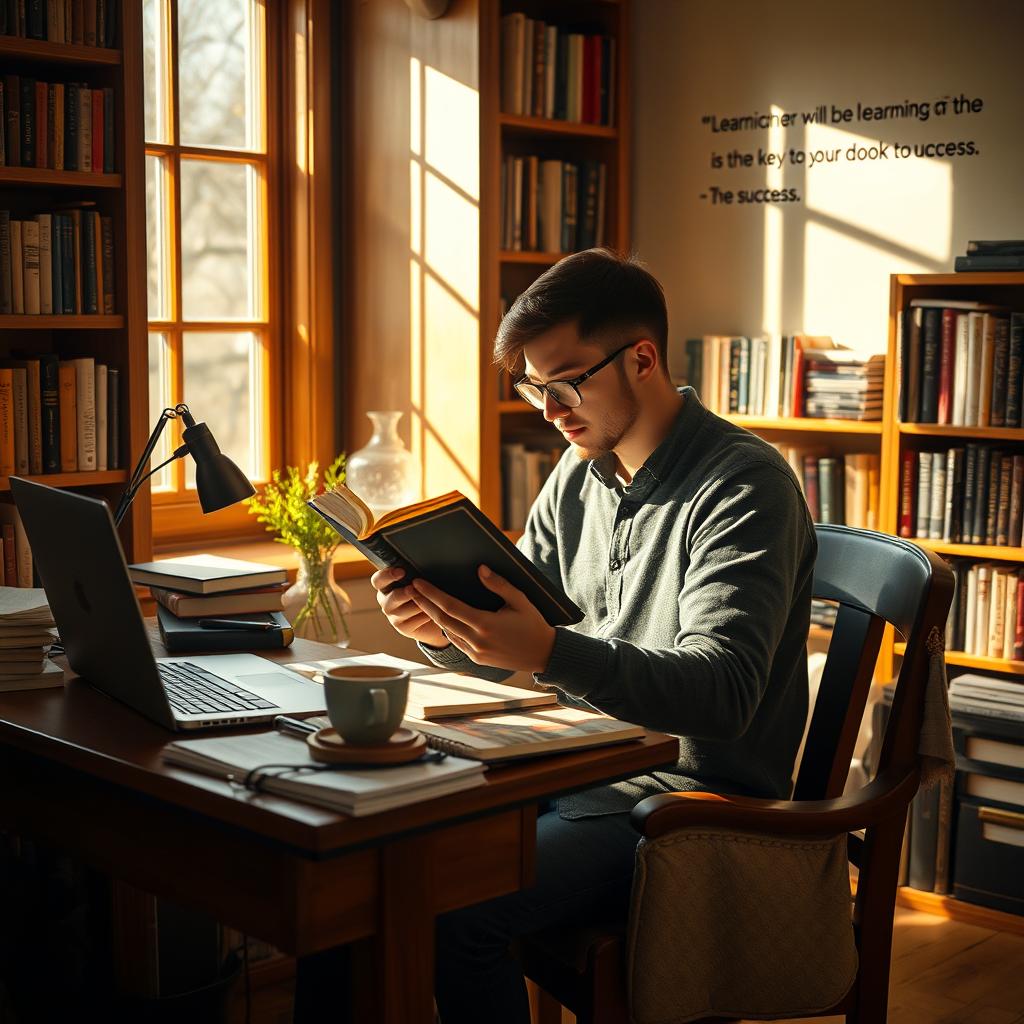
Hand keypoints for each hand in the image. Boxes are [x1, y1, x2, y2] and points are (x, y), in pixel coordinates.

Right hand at [370, 568, 448, 648]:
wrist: (437, 614)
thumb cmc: (427, 592)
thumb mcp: (421, 582)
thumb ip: (415, 576)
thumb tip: (420, 574)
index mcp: (386, 586)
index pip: (378, 580)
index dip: (386, 575)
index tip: (401, 571)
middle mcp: (386, 601)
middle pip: (392, 597)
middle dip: (404, 594)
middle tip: (414, 589)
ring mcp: (393, 616)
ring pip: (403, 611)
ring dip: (418, 605)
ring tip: (432, 601)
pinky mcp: (402, 628)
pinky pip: (413, 621)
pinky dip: (424, 616)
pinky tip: (433, 613)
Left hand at [409, 565, 555, 672]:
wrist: (544, 655)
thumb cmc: (533, 625)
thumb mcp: (520, 600)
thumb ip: (499, 585)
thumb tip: (480, 569)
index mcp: (485, 625)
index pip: (450, 607)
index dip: (431, 594)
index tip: (418, 583)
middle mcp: (477, 641)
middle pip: (442, 620)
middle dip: (424, 603)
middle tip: (411, 589)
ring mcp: (475, 652)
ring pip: (447, 632)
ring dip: (433, 616)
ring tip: (421, 600)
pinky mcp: (477, 659)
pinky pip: (456, 641)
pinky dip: (446, 628)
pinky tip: (441, 617)